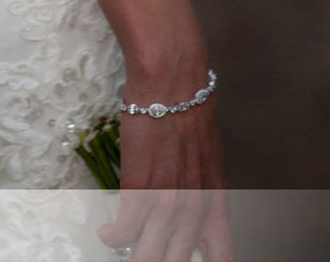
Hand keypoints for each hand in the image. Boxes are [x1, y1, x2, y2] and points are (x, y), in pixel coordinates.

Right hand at [98, 98, 232, 260]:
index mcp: (215, 203)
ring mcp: (167, 205)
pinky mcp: (140, 192)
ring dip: (133, 257)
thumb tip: (190, 205)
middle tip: (144, 254)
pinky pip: (123, 232)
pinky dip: (113, 237)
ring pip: (148, 257)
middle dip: (157, 260)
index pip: (221, 258)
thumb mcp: (207, 158)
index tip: (184, 259)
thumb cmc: (189, 110)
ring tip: (123, 252)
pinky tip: (108, 232)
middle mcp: (195, 211)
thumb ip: (201, 188)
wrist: (173, 84)